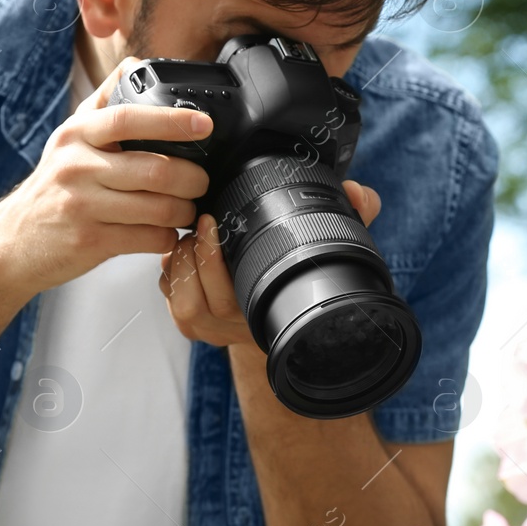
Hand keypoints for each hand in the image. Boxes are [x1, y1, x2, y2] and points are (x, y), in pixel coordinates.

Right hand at [0, 56, 212, 295]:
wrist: (12, 242)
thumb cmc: (51, 190)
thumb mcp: (68, 139)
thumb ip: (104, 102)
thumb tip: (136, 64)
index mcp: (77, 135)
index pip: (127, 119)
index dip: (171, 121)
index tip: (203, 124)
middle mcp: (77, 167)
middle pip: (154, 170)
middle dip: (192, 178)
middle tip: (201, 181)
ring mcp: (83, 207)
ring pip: (157, 208)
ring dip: (184, 211)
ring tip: (186, 209)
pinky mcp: (91, 242)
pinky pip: (148, 238)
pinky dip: (167, 237)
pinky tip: (165, 232)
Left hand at [160, 179, 382, 347]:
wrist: (280, 316)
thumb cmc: (300, 274)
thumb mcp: (329, 246)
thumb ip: (351, 217)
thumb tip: (359, 194)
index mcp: (263, 316)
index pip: (225, 297)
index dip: (213, 257)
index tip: (213, 221)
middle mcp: (232, 331)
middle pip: (194, 297)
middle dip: (193, 252)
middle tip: (202, 220)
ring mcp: (207, 330)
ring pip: (178, 297)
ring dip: (180, 260)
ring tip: (194, 234)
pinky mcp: (187, 324)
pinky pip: (168, 293)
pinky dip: (170, 268)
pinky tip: (185, 249)